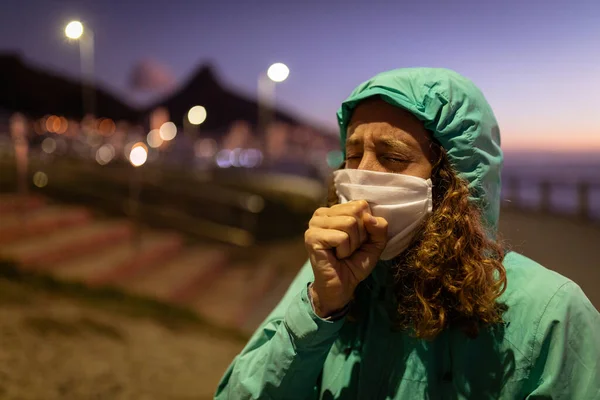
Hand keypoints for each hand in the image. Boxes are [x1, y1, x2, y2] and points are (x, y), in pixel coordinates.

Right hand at [304, 200, 387, 317]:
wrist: (341, 287)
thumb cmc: (354, 263)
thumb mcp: (374, 243)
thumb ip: (379, 227)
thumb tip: (369, 217)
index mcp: (335, 210)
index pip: (361, 204)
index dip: (366, 225)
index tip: (358, 240)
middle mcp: (322, 213)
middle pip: (355, 212)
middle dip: (360, 235)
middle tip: (350, 248)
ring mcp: (314, 224)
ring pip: (349, 223)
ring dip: (352, 244)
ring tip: (343, 252)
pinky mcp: (312, 237)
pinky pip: (341, 237)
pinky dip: (345, 251)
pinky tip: (336, 257)